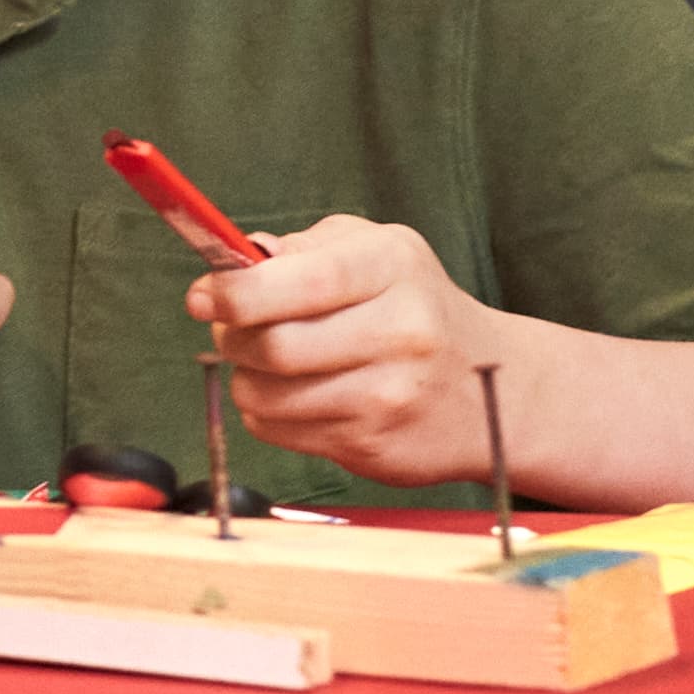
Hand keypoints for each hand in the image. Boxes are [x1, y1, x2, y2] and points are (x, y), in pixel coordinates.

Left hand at [194, 218, 517, 488]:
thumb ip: (304, 249)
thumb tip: (235, 260)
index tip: (203, 296)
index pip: (301, 280)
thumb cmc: (412, 306)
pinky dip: (267, 413)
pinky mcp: (375, 445)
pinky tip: (296, 395)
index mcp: (393, 266)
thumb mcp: (373, 252)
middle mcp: (401, 330)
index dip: (236, 291)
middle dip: (231, 336)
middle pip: (273, 345)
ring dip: (246, 378)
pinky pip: (279, 431)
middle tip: (232, 327)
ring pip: (266, 394)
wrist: (491, 388)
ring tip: (266, 362)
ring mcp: (391, 394)